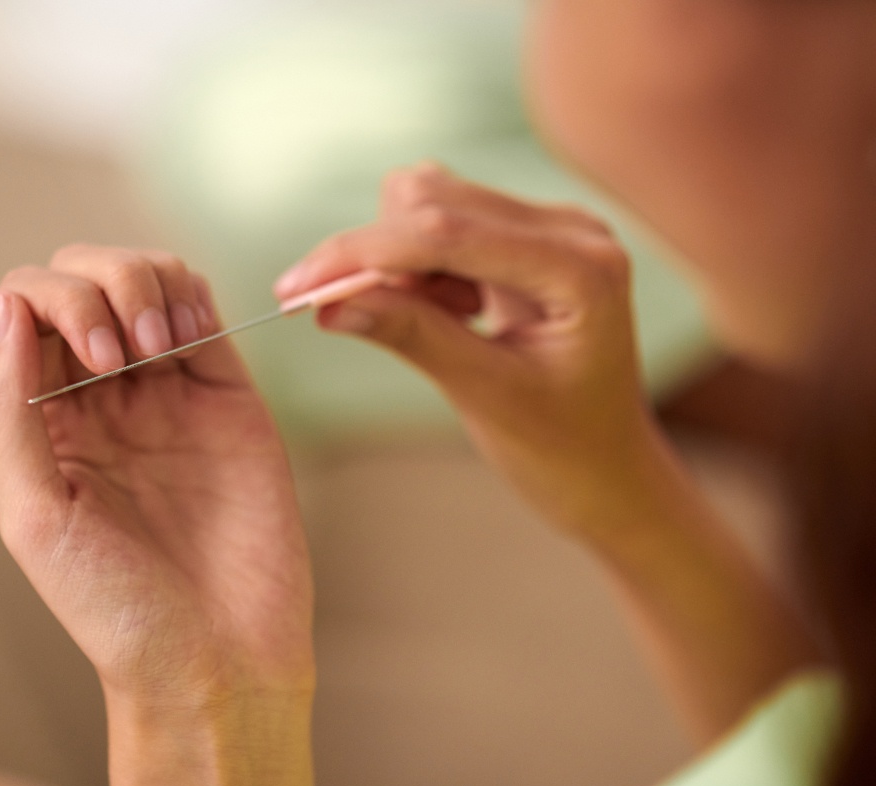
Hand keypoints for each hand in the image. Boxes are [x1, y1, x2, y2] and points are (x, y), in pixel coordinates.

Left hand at [0, 245, 313, 785]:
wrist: (217, 656)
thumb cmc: (119, 610)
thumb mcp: (33, 516)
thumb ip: (9, 411)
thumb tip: (5, 310)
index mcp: (44, 422)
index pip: (26, 312)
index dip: (50, 305)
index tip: (91, 364)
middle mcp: (101, 397)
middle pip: (81, 278)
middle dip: (98, 289)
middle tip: (122, 357)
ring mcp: (167, 389)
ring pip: (143, 276)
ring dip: (145, 282)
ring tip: (162, 345)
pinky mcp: (226, 392)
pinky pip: (203, 307)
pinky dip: (192, 294)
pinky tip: (189, 336)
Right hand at [275, 163, 661, 541]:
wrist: (607, 469)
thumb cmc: (560, 448)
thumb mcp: (484, 396)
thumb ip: (412, 335)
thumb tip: (328, 302)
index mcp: (580, 269)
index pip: (446, 233)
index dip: (361, 252)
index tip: (296, 286)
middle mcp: (571, 229)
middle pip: (433, 198)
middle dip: (372, 253)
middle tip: (340, 314)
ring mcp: (552, 226)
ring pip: (431, 200)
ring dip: (397, 259)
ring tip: (431, 326)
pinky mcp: (528, 235)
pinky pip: (446, 221)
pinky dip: (418, 264)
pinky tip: (447, 313)